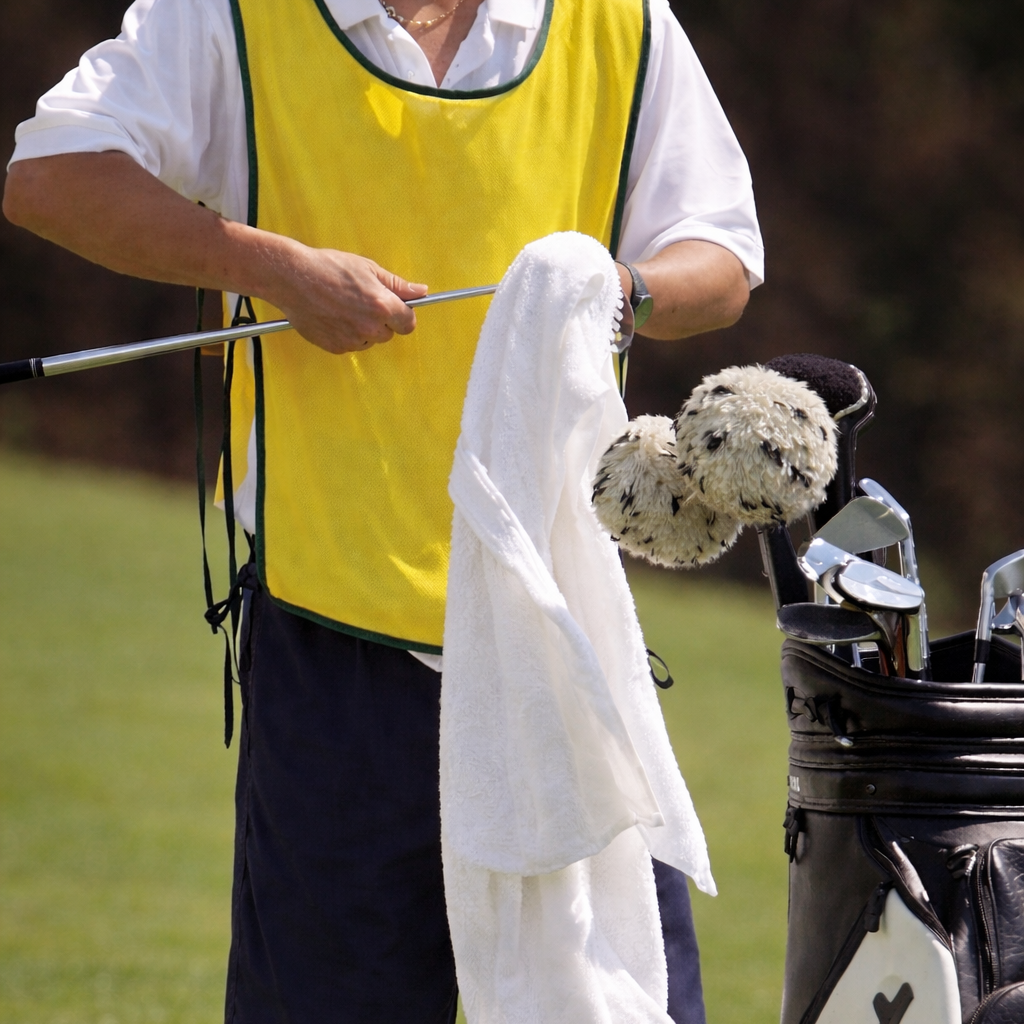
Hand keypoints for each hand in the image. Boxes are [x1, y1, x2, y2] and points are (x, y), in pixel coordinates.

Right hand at [263, 242, 428, 353]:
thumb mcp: (368, 269)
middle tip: (362, 301)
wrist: (292, 278)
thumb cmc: (329, 268)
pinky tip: (333, 316)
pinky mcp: (336, 347)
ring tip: (344, 306)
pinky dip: (345, 334)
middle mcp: (369, 327)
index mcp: (382, 306)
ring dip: (363, 329)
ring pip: (369, 341)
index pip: (409, 323)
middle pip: (389, 334)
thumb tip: (421, 292)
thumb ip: (397, 285)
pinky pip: (350, 345)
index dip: (403, 315)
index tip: (396, 309)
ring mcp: (352, 340)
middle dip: (381, 321)